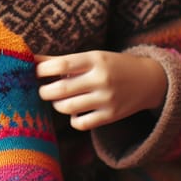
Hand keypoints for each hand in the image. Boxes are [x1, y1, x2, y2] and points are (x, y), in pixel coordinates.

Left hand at [36, 50, 166, 130]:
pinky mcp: (110, 116)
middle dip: (44, 91)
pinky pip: (80, 123)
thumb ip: (63, 61)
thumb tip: (32, 59)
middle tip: (42, 90)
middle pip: (60, 89)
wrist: (148, 80)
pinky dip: (72, 119)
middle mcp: (101, 79)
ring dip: (56, 105)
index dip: (43, 70)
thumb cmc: (112, 65)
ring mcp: (106, 99)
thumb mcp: (91, 57)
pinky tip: (74, 111)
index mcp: (95, 60)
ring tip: (58, 99)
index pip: (62, 65)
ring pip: (67, 107)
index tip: (34, 72)